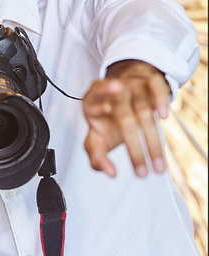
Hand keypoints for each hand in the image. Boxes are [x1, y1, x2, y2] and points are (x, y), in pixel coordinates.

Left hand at [82, 60, 170, 177]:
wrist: (124, 93)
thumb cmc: (106, 119)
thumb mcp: (96, 137)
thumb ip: (96, 155)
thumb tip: (111, 173)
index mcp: (92, 101)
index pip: (95, 99)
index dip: (103, 97)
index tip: (110, 127)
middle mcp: (112, 90)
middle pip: (123, 115)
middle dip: (133, 148)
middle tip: (141, 174)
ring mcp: (132, 84)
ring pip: (143, 108)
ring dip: (152, 139)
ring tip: (158, 167)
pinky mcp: (149, 81)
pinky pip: (156, 86)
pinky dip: (161, 100)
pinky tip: (163, 117)